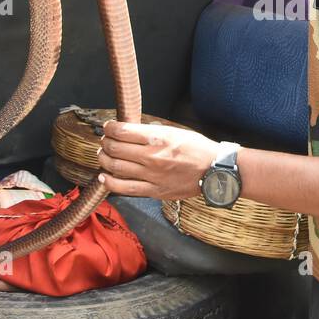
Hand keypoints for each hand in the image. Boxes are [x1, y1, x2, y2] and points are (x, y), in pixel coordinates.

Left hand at [96, 121, 221, 199]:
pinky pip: (125, 188)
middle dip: (105, 142)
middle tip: (106, 141)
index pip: (122, 131)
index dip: (110, 128)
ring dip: (104, 159)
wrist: (214, 170)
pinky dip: (110, 182)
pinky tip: (104, 177)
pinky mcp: (153, 190)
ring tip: (104, 155)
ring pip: (116, 167)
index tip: (108, 127)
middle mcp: (152, 156)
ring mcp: (151, 175)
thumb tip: (130, 132)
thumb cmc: (197, 149)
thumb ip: (151, 133)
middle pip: (115, 148)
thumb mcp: (174, 132)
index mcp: (158, 138)